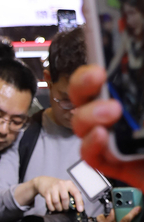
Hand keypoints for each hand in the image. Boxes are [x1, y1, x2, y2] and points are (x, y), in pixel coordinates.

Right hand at [31, 175, 83, 212]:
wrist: (44, 181)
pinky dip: (52, 208)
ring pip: (56, 201)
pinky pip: (49, 203)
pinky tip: (53, 208)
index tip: (80, 209)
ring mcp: (53, 188)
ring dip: (59, 208)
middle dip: (66, 206)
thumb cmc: (58, 186)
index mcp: (69, 184)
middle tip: (66, 209)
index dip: (79, 202)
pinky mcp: (46, 192)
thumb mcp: (66, 187)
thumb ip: (72, 195)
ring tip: (59, 209)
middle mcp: (61, 184)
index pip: (76, 193)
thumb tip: (78, 207)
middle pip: (65, 198)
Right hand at [70, 64, 143, 188]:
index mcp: (138, 93)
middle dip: (84, 84)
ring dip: (90, 114)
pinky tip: (102, 136)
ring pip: (83, 123)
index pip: (111, 73)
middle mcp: (125, 113)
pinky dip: (91, 145)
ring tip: (111, 112)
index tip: (104, 56)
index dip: (99, 60)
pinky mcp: (116, 164)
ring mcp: (117, 138)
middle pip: (86, 95)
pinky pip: (92, 156)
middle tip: (98, 77)